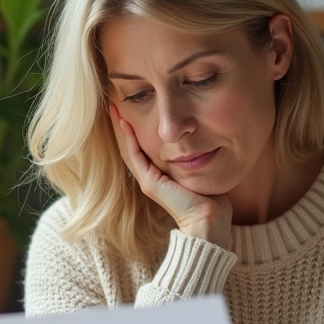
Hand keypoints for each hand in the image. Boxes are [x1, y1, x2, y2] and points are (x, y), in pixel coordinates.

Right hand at [109, 103, 231, 248]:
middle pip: (129, 147)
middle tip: (113, 103)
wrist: (208, 221)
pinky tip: (125, 122)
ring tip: (113, 108)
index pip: (141, 148)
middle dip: (122, 125)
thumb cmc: (210, 200)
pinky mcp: (150, 183)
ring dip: (120, 128)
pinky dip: (128, 139)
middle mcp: (150, 178)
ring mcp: (147, 181)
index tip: (128, 108)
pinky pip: (135, 156)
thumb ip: (196, 158)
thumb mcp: (200, 172)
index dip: (133, 129)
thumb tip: (204, 140)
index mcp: (159, 176)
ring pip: (127, 149)